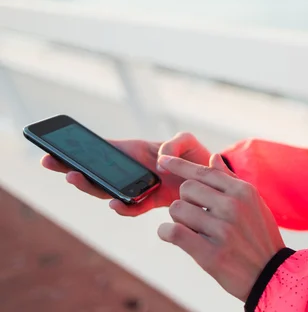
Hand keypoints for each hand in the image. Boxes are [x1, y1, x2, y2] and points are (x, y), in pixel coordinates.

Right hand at [41, 132, 210, 215]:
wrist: (214, 182)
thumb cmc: (196, 158)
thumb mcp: (186, 141)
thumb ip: (175, 142)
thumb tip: (161, 159)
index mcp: (134, 154)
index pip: (101, 153)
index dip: (77, 152)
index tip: (53, 148)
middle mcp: (131, 173)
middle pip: (95, 174)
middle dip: (72, 168)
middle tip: (51, 162)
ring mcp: (138, 190)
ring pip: (107, 192)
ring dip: (90, 186)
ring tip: (74, 178)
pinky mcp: (152, 203)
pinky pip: (132, 208)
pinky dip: (123, 206)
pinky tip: (115, 202)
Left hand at [157, 154, 284, 301]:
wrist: (271, 274)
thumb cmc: (260, 237)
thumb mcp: (254, 203)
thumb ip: (231, 180)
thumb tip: (214, 157)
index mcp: (244, 191)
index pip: (204, 171)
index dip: (180, 165)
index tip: (163, 160)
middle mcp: (233, 206)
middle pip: (186, 188)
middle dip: (185, 201)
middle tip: (196, 216)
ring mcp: (222, 230)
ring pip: (177, 209)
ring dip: (178, 220)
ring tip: (193, 230)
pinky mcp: (210, 253)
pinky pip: (174, 232)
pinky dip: (166, 233)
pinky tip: (171, 236)